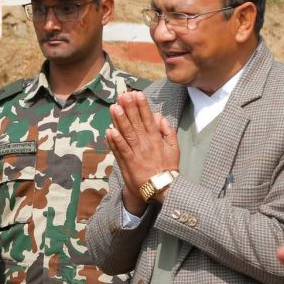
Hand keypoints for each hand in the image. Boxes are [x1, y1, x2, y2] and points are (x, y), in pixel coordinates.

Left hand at [104, 91, 178, 213]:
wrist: (162, 189)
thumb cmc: (168, 168)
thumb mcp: (174, 148)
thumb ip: (167, 131)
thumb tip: (159, 116)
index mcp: (157, 139)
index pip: (148, 119)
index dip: (142, 106)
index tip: (137, 93)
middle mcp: (146, 144)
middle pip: (136, 123)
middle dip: (129, 108)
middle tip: (123, 95)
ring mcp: (136, 153)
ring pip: (127, 134)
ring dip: (120, 120)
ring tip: (114, 107)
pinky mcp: (128, 163)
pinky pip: (121, 150)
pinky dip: (115, 141)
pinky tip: (109, 130)